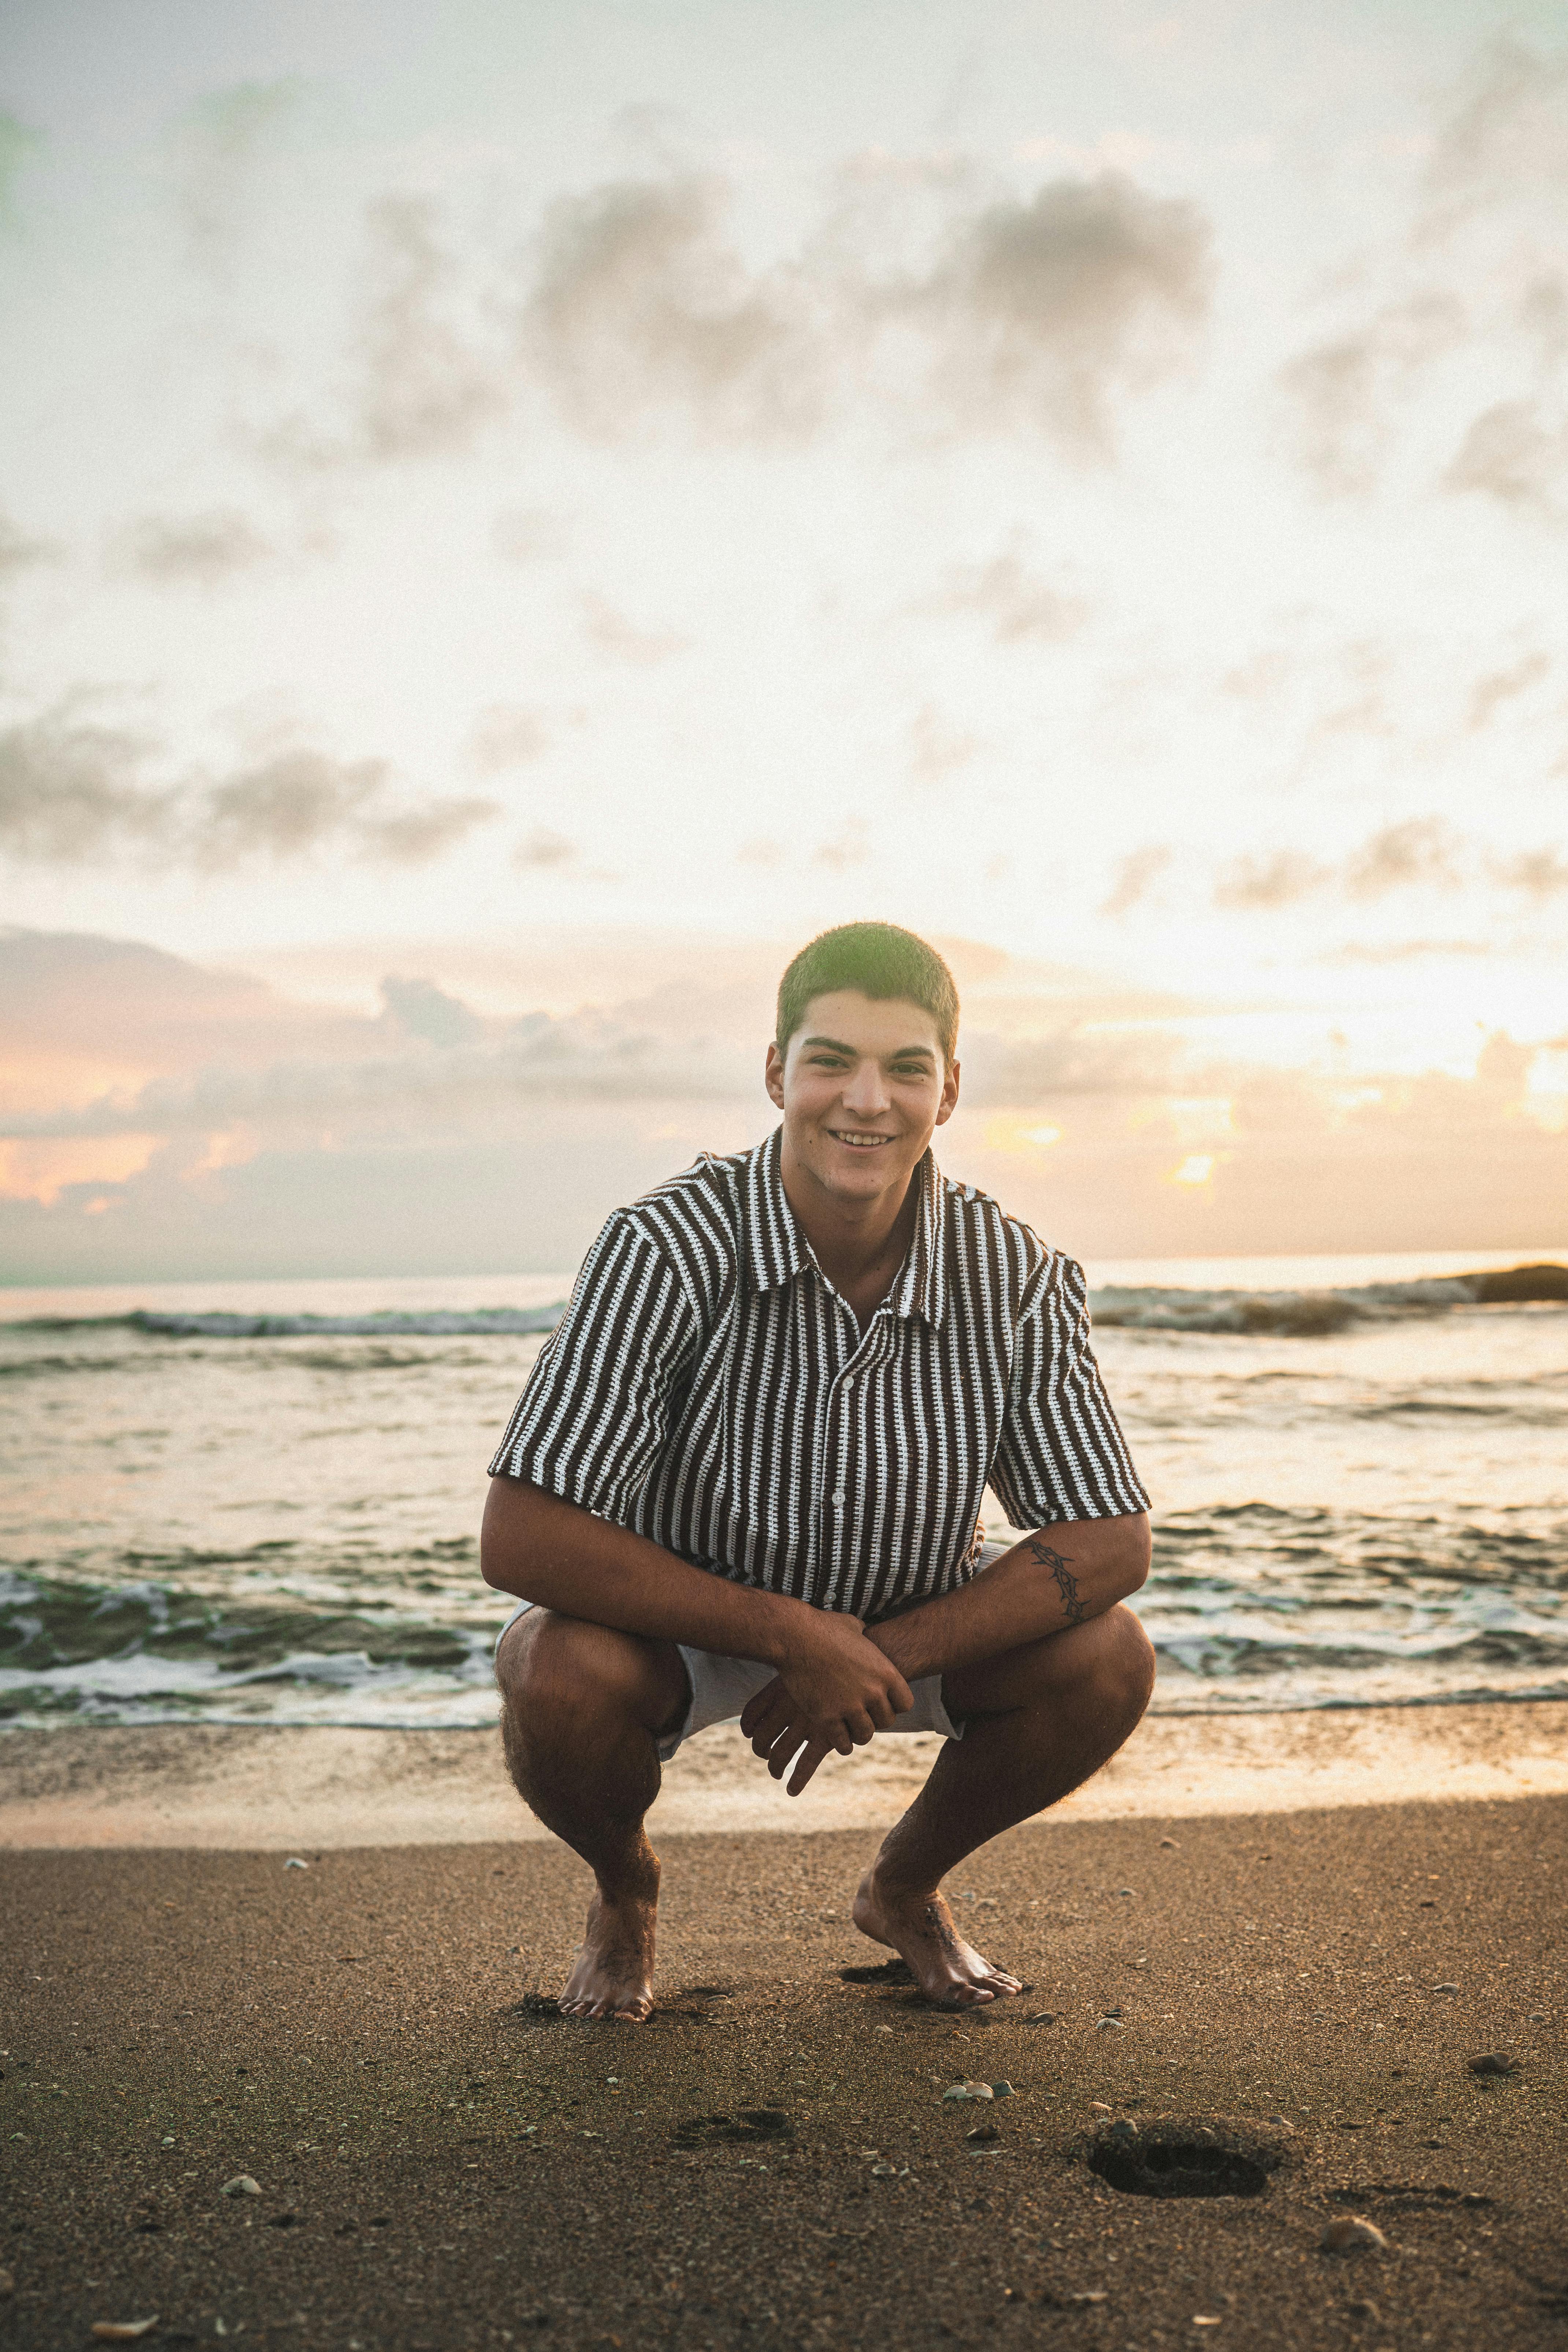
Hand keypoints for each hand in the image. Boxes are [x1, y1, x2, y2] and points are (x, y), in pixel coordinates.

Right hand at [741, 1614, 914, 1795]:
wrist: (795, 1636)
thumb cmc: (822, 1627)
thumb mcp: (854, 1627)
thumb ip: (865, 1637)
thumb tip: (864, 1632)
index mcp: (885, 1672)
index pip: (905, 1704)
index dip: (893, 1705)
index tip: (880, 1703)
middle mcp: (873, 1692)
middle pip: (887, 1721)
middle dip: (874, 1719)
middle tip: (861, 1715)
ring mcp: (850, 1706)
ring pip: (865, 1735)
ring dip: (858, 1733)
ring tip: (849, 1728)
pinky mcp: (827, 1717)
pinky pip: (842, 1743)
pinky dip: (841, 1743)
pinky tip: (836, 1736)